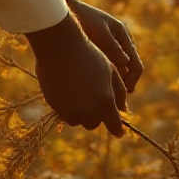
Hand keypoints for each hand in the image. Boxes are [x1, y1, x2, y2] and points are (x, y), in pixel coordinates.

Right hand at [25, 13, 127, 136]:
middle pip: (94, 123)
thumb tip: (123, 108)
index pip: (114, 125)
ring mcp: (69, 109)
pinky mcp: (55, 106)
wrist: (60, 46)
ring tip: (81, 91)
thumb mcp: (111, 70)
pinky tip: (69, 89)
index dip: (117, 129)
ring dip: (81, 112)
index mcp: (104, 101)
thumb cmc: (89, 55)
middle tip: (94, 98)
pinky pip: (64, 113)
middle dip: (97, 115)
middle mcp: (87, 110)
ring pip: (78, 120)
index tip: (119, 132)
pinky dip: (68, 107)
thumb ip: (119, 91)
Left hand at [60, 0, 143, 92]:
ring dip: (114, 85)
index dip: (132, 81)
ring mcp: (110, 48)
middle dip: (123, 87)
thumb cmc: (84, 18)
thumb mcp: (100, 32)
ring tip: (102, 96)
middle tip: (113, 100)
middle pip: (129, 72)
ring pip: (118, 73)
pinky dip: (104, 80)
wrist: (68, 10)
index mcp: (124, 37)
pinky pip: (107, 71)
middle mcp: (120, 43)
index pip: (135, 65)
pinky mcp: (99, 52)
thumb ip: (113, 47)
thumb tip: (125, 64)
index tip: (123, 93)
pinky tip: (93, 88)